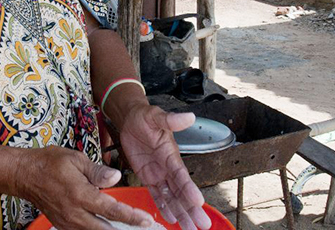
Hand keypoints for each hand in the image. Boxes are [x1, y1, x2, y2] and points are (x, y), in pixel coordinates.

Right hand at [16, 146, 153, 229]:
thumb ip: (98, 171)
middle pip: (105, 229)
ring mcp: (67, 222)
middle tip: (141, 227)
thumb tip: (116, 177)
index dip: (131, 216)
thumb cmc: (48, 163)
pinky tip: (105, 226)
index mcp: (80, 195)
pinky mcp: (62, 224)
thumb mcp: (76, 159)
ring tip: (126, 228)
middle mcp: (74, 213)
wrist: (24, 174)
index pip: (111, 210)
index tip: (145, 220)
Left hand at [119, 105, 211, 229]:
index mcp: (171, 154)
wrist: (131, 119)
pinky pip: (156, 194)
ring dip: (180, 212)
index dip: (190, 189)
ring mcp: (159, 173)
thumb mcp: (156, 116)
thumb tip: (189, 117)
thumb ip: (171, 120)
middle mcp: (168, 167)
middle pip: (181, 192)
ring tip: (189, 228)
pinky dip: (163, 207)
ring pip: (171, 197)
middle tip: (202, 225)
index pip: (182, 175)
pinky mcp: (147, 176)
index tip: (199, 202)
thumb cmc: (145, 116)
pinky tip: (170, 218)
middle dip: (191, 208)